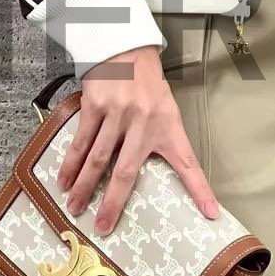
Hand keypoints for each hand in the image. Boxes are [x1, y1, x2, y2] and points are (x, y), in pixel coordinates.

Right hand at [55, 45, 219, 235]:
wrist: (127, 47)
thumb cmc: (149, 86)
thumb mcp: (168, 112)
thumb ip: (167, 143)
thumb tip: (172, 173)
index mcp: (169, 127)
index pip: (189, 163)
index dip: (201, 190)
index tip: (211, 213)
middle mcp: (145, 123)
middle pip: (126, 172)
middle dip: (113, 203)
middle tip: (101, 227)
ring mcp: (118, 114)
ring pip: (98, 159)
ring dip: (83, 186)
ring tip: (73, 207)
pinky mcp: (96, 105)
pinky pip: (81, 140)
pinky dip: (71, 162)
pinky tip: (63, 179)